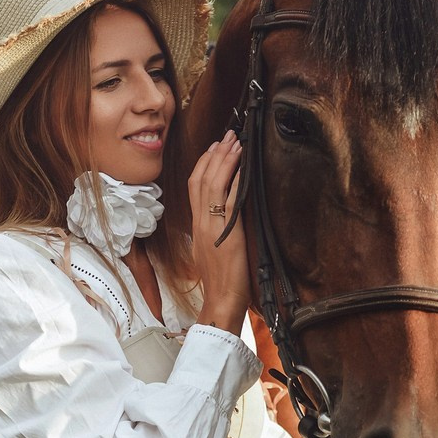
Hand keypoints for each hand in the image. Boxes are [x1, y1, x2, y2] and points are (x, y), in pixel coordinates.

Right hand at [188, 130, 248, 333]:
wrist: (221, 301)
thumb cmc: (221, 282)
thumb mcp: (212, 251)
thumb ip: (214, 231)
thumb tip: (224, 217)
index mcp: (197, 226)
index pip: (194, 186)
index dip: (204, 164)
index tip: (214, 148)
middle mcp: (201, 223)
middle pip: (201, 179)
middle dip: (214, 154)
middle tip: (227, 136)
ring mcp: (212, 227)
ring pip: (212, 184)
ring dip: (225, 160)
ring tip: (235, 142)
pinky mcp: (227, 233)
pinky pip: (228, 201)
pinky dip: (234, 179)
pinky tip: (242, 165)